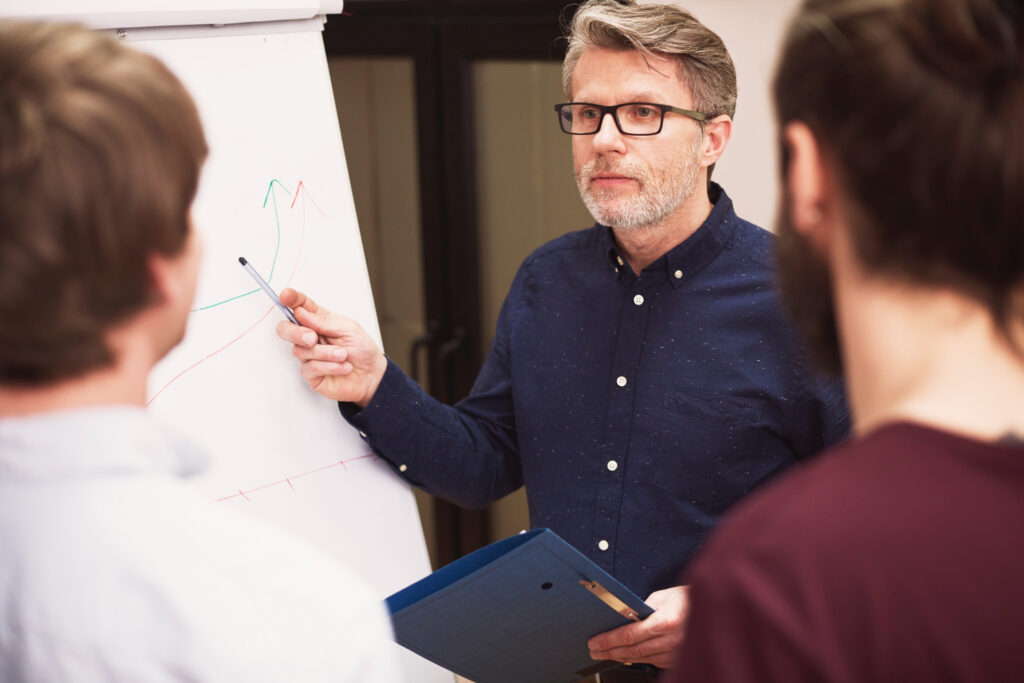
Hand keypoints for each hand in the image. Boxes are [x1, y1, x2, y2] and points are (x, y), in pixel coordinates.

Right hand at [274, 288, 387, 406]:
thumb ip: (324, 321)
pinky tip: (343, 367)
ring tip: (343, 355)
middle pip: (286, 329)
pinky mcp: (311, 374)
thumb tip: (301, 312)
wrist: (372, 375)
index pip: (300, 306)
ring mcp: (309, 356)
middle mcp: (310, 337)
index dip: (291, 299)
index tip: (285, 296)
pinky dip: (329, 366)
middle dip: (295, 333)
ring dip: (325, 353)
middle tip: (312, 338)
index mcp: (319, 320)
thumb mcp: (349, 329)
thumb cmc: (362, 349)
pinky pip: (310, 368)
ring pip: (300, 351)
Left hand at [587, 585, 689, 669]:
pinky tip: (626, 656)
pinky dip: (637, 659)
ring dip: (620, 657)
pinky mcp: (678, 659)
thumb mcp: (663, 596)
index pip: (630, 635)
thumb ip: (643, 608)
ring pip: (641, 659)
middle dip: (609, 651)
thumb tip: (624, 617)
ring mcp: (676, 653)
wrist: (714, 609)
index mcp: (666, 622)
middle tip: (594, 650)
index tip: (594, 642)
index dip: (608, 640)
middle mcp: (672, 640)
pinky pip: (653, 661)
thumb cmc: (689, 599)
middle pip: (632, 650)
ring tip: (605, 653)